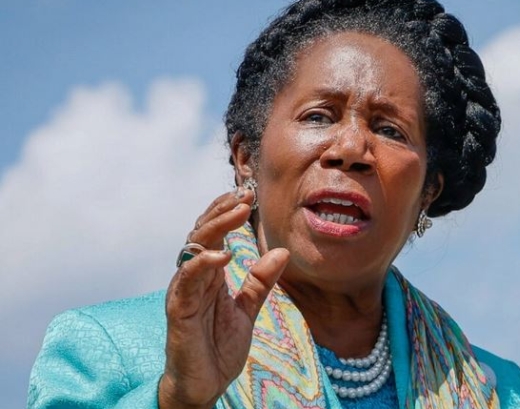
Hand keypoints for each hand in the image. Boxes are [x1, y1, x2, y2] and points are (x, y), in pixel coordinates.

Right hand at [158, 188, 289, 408]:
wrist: (204, 385)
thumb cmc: (218, 347)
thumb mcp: (248, 309)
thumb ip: (260, 281)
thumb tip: (281, 252)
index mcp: (209, 275)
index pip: (214, 233)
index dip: (228, 212)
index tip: (249, 194)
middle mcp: (193, 278)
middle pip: (202, 233)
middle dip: (222, 211)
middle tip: (245, 194)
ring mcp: (183, 292)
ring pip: (193, 249)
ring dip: (215, 227)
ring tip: (237, 212)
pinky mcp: (178, 311)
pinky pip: (186, 282)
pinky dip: (202, 265)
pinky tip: (222, 255)